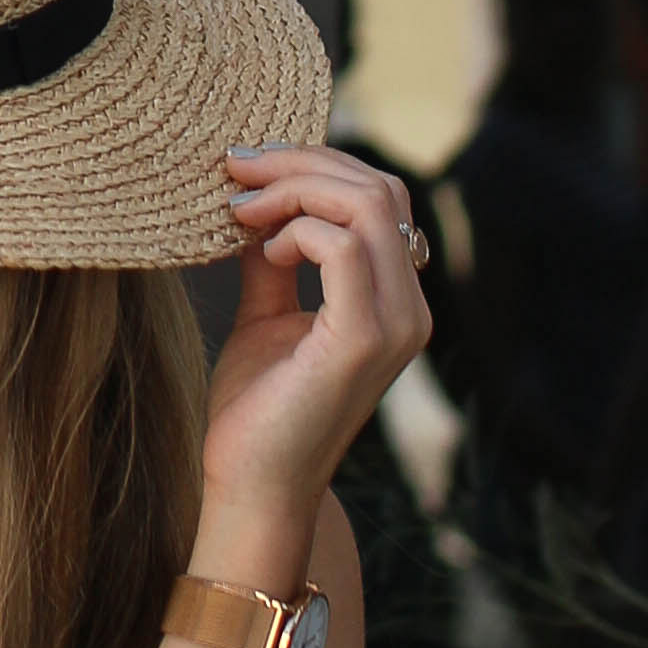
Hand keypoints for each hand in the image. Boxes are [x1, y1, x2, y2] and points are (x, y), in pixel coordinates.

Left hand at [197, 146, 433, 569]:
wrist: (251, 486)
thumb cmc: (258, 408)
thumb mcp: (266, 312)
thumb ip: (274, 256)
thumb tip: (257, 196)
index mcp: (396, 300)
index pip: (380, 196)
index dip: (316, 164)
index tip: (248, 165)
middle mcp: (411, 309)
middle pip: (378, 188)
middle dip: (301, 162)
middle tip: (236, 167)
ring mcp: (395, 325)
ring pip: (366, 204)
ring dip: (293, 187)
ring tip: (240, 207)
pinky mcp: (363, 339)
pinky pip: (339, 246)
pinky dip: (294, 230)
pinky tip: (260, 252)